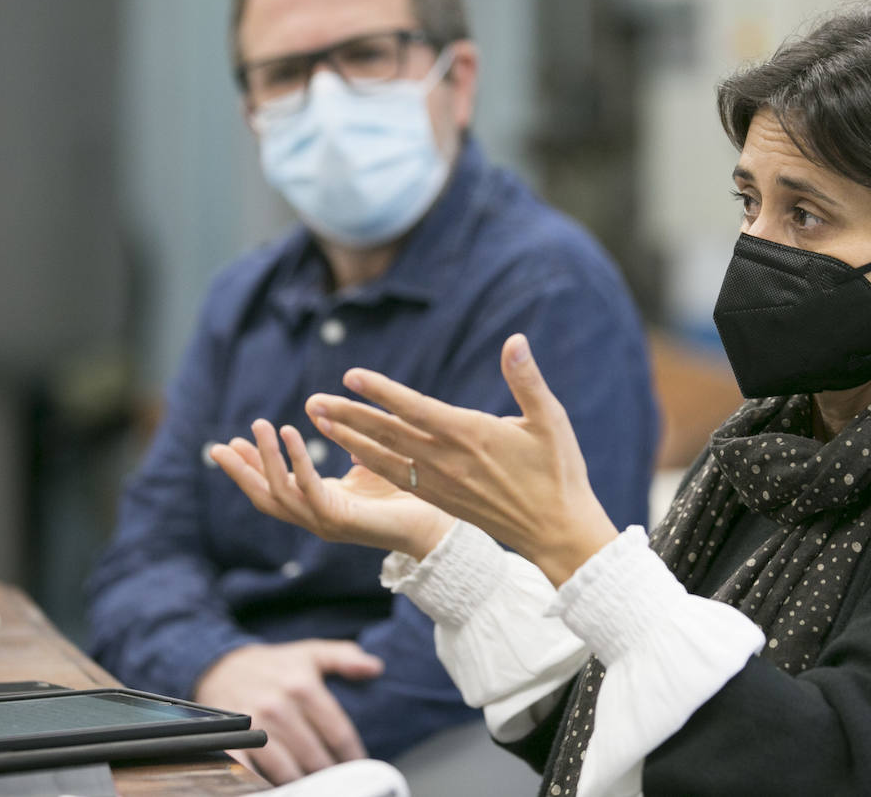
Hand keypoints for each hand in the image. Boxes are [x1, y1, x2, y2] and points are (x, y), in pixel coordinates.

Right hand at [193, 639, 382, 783]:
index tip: (359, 767)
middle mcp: (278, 706)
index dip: (352, 756)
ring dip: (302, 783)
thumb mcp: (310, 653)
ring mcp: (253, 726)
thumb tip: (375, 667)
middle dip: (328, 772)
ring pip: (287, 770)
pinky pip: (251, 774)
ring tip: (311, 785)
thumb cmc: (273, 665)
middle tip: (337, 781)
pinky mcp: (231, 741)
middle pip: (315, 756)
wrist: (221, 666)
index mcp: (302, 685)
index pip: (338, 733)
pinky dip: (264, 785)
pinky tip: (277, 787)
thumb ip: (344, 657)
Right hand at [210, 420, 454, 559]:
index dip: (250, 469)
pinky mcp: (340, 521)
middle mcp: (316, 519)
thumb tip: (336, 425)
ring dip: (265, 458)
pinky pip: (308, 488)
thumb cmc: (408, 498)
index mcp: (319, 507)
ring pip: (279, 493)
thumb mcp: (368, 470)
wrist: (435, 527)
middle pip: (264, 498)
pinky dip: (295, 460)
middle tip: (217, 447)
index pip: (273, 489)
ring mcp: (325, 524)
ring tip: (259, 426)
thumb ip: (349, 452)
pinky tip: (290, 432)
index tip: (230, 444)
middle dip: (240, 472)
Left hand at [305, 334, 618, 585]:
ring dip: (349, 438)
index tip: (351, 375)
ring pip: (385, 457)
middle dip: (348, 415)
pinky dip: (371, 462)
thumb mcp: (550, 420)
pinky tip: (354, 451)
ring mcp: (441, 483)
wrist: (556, 531)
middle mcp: (447, 460)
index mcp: (470, 435)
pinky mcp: (440, 498)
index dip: (381, 391)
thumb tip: (515, 340)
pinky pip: (397, 477)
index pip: (415, 409)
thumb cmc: (558, 472)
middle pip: (388, 434)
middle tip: (312, 401)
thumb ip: (527, 379)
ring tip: (319, 422)